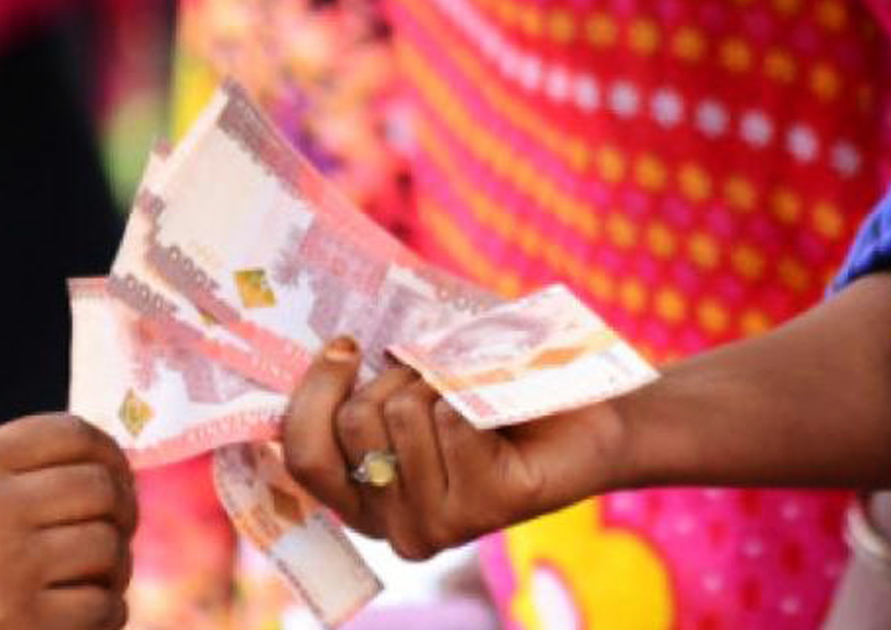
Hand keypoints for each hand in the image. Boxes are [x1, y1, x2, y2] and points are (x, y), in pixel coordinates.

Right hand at [282, 338, 626, 559]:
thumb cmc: (490, 387)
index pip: (304, 456)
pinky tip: (499, 410)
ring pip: (402, 416)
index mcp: (360, 497)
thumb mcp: (413, 379)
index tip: (346, 345)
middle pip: (354, 421)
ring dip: (440, 379)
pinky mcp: (485, 510)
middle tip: (432, 375)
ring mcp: (439, 524)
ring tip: (473, 394)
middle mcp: (392, 524)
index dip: (314, 392)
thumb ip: (361, 374)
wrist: (585, 411)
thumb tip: (329, 337)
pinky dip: (476, 390)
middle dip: (393, 376)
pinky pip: (451, 420)